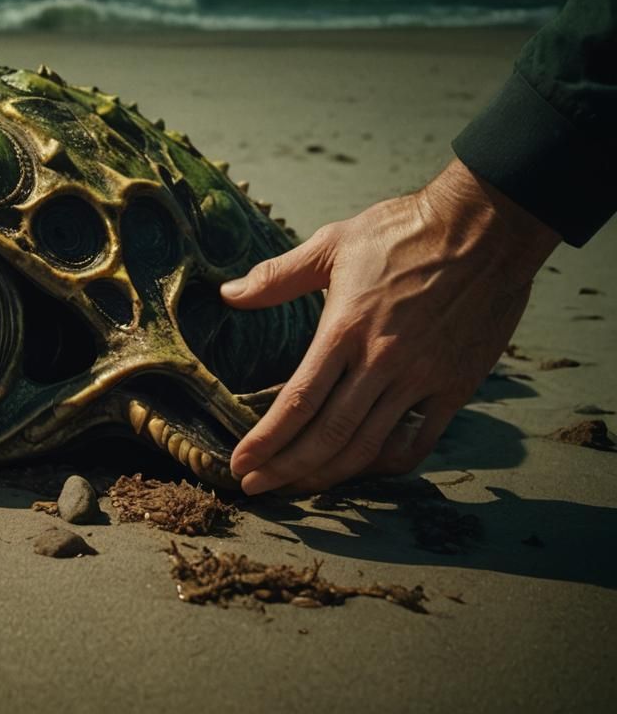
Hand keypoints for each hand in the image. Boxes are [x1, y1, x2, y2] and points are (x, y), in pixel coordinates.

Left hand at [221, 158, 560, 494]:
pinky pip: (418, 441)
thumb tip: (228, 293)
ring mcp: (422, 378)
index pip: (297, 402)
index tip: (239, 464)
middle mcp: (382, 362)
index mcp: (345, 330)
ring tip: (297, 486)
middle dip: (285, 470)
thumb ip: (278, 276)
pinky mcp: (456, 385)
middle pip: (328, 436)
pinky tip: (363, 466)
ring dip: (328, 475)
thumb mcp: (333, 244)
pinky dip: (387, 463)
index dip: (265, 441)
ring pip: (368, 447)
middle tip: (254, 488)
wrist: (488, 227)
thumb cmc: (404, 231)